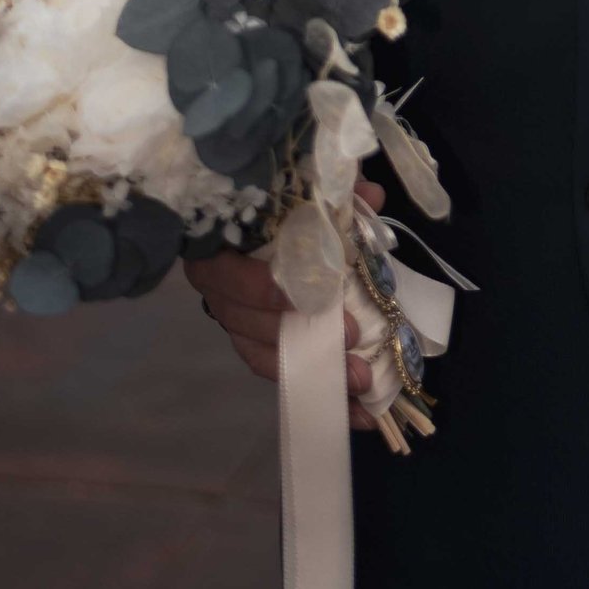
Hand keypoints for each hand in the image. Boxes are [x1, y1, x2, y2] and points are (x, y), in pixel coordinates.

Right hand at [187, 180, 383, 423]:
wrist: (242, 210)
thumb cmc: (269, 197)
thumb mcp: (299, 187)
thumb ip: (332, 190)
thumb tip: (372, 196)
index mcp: (217, 248)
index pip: (232, 277)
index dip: (270, 291)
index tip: (320, 295)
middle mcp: (216, 288)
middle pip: (253, 326)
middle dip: (306, 342)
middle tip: (353, 348)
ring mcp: (231, 316)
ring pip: (264, 353)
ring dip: (313, 371)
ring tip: (358, 386)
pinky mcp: (246, 337)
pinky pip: (271, 365)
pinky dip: (307, 379)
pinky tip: (344, 401)